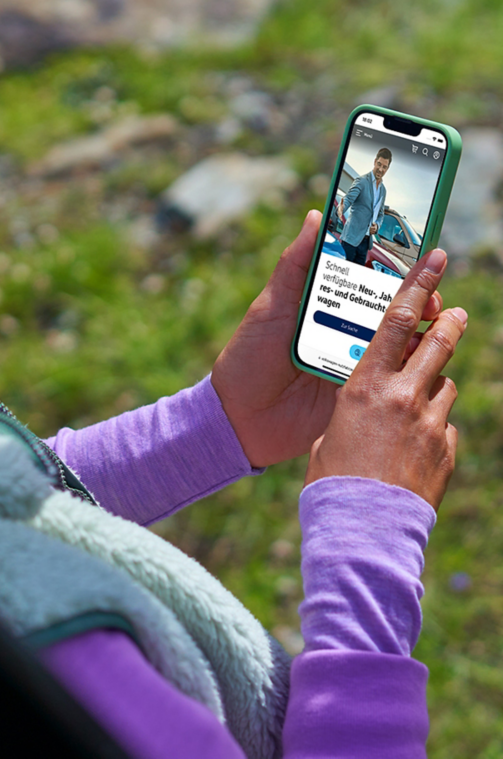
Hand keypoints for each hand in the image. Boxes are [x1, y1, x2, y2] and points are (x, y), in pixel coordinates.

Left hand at [211, 211, 443, 467]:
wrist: (239, 417)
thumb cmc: (248, 356)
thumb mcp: (271, 306)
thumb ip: (295, 265)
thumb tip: (316, 216)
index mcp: (328, 307)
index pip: (370, 283)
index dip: (397, 271)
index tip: (420, 259)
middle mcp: (347, 332)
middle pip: (394, 311)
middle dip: (418, 300)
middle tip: (430, 299)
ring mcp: (355, 363)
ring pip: (400, 344)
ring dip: (420, 333)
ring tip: (431, 324)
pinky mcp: (360, 394)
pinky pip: (391, 379)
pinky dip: (407, 368)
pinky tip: (417, 359)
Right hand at [305, 248, 464, 510]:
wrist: (361, 529)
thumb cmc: (331, 478)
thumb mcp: (332, 427)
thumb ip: (355, 403)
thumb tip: (370, 397)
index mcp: (367, 384)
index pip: (398, 320)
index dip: (419, 284)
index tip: (435, 259)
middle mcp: (404, 396)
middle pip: (438, 344)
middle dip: (450, 323)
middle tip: (457, 312)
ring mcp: (431, 424)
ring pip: (445, 387)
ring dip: (435, 386)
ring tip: (418, 402)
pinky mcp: (446, 452)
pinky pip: (445, 427)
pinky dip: (434, 427)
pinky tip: (415, 448)